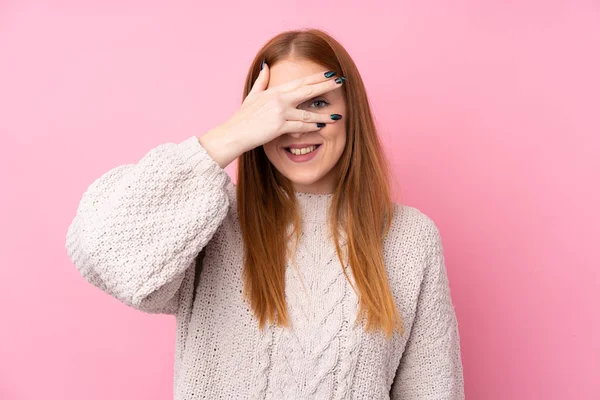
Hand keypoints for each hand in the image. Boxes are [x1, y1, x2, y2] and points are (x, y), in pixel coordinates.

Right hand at [199, 62, 343, 167]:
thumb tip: (266, 65)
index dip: (316, 77)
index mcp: (275, 91)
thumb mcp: (252, 95)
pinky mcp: (279, 127)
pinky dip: (313, 127)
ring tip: (338, 115)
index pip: (300, 82)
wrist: (233, 133)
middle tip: (341, 82)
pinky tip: (323, 126)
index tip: (330, 74)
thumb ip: (262, 81)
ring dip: (324, 114)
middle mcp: (279, 99)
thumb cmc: (243, 117)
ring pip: (308, 113)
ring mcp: (280, 112)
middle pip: (308, 90)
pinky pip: (301, 127)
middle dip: (326, 86)